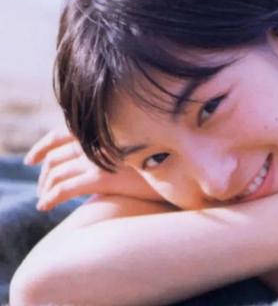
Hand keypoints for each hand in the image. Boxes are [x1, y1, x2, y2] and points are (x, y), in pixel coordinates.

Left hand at [23, 128, 163, 210]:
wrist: (187, 174)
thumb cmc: (168, 162)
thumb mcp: (141, 147)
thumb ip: (118, 146)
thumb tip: (100, 159)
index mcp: (106, 129)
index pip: (62, 133)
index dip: (43, 146)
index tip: (33, 160)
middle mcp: (100, 140)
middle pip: (55, 156)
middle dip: (44, 174)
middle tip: (43, 188)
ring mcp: (100, 159)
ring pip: (56, 173)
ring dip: (45, 189)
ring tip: (45, 200)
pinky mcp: (102, 179)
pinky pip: (64, 189)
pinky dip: (50, 199)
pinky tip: (46, 207)